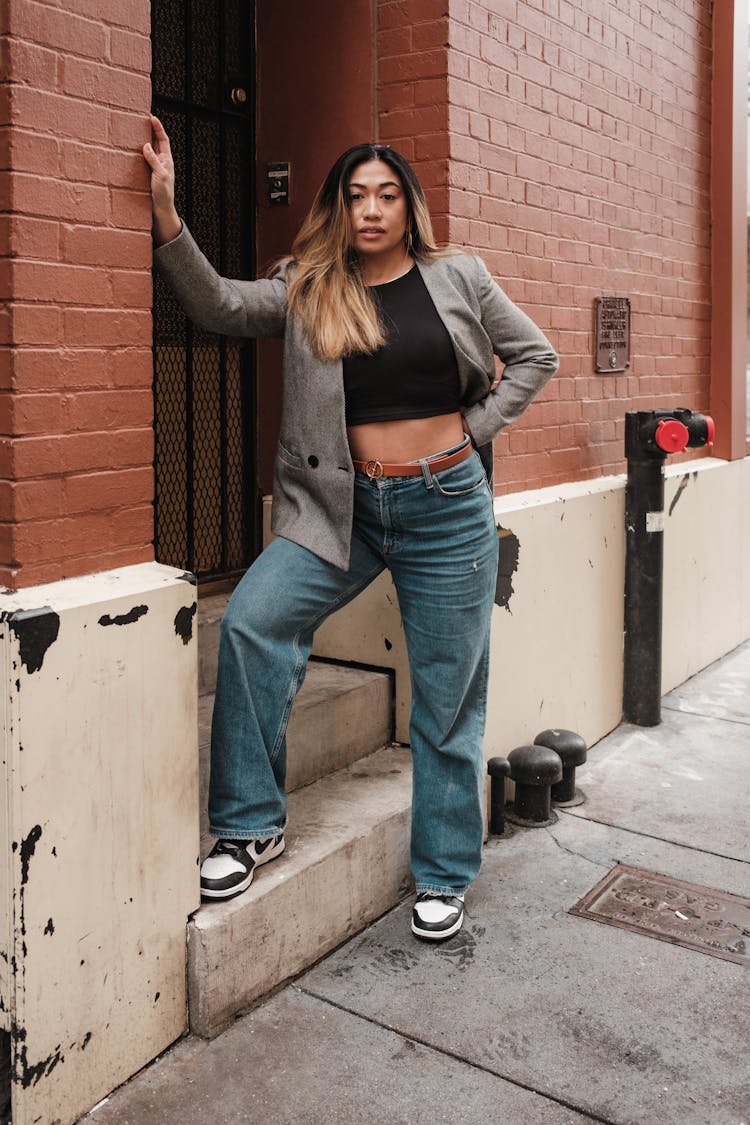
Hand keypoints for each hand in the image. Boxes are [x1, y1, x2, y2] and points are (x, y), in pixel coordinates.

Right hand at [142, 114, 180, 243]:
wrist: (160, 209)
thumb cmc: (164, 194)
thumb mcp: (160, 175)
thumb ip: (154, 160)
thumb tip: (146, 145)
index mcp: (166, 160)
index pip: (163, 140)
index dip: (158, 128)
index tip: (152, 117)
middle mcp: (160, 162)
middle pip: (154, 142)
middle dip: (148, 130)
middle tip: (140, 120)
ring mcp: (153, 167)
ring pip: (147, 150)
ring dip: (141, 141)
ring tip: (133, 131)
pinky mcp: (146, 174)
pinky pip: (140, 160)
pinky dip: (135, 154)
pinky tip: (129, 150)